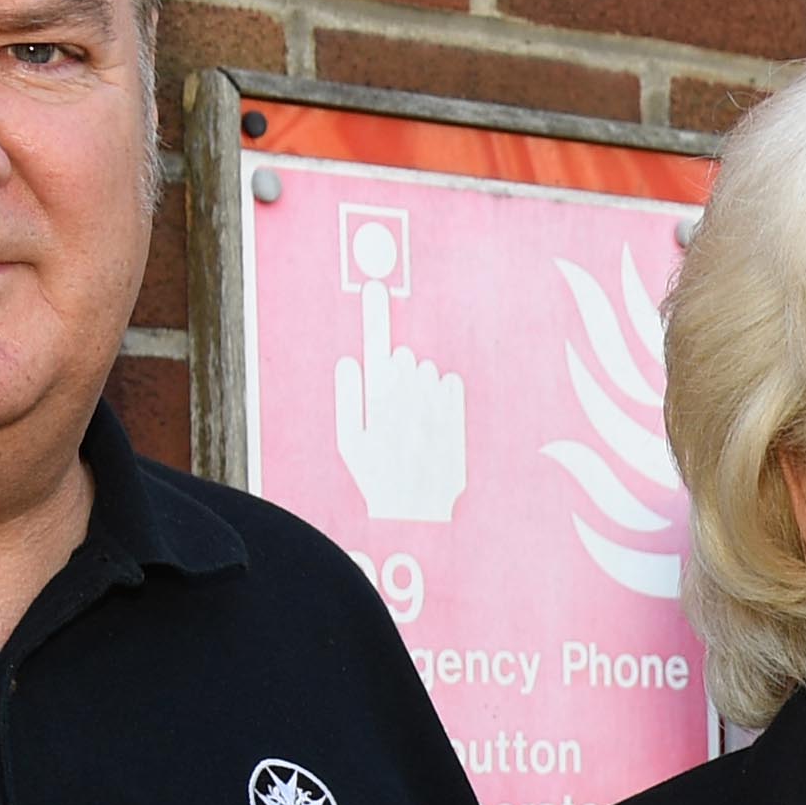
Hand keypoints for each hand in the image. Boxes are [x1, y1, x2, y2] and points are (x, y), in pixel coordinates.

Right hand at [333, 278, 467, 523]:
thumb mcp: (351, 444)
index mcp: (376, 409)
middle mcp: (407, 410)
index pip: (372, 351)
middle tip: (395, 390)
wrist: (416, 518)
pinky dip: (441, 388)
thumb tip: (350, 362)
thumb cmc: (377, 478)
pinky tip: (433, 397)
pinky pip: (449, 387)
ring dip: (418, 379)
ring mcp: (435, 417)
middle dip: (397, 366)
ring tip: (410, 411)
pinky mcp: (456, 424)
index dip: (372, 316)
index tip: (373, 286)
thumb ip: (348, 400)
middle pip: (403, 361)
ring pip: (427, 373)